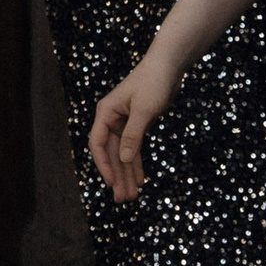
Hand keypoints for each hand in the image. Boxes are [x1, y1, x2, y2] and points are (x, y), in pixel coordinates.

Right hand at [90, 53, 178, 198]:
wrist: (168, 66)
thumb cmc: (154, 83)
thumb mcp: (144, 110)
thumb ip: (133, 135)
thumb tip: (123, 159)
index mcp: (106, 113)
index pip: (97, 144)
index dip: (103, 165)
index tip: (112, 183)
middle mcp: (111, 119)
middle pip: (111, 153)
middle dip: (117, 176)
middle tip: (124, 200)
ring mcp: (123, 122)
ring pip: (122, 153)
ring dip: (126, 174)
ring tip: (132, 195)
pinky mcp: (136, 124)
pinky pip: (133, 148)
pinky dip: (136, 163)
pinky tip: (140, 179)